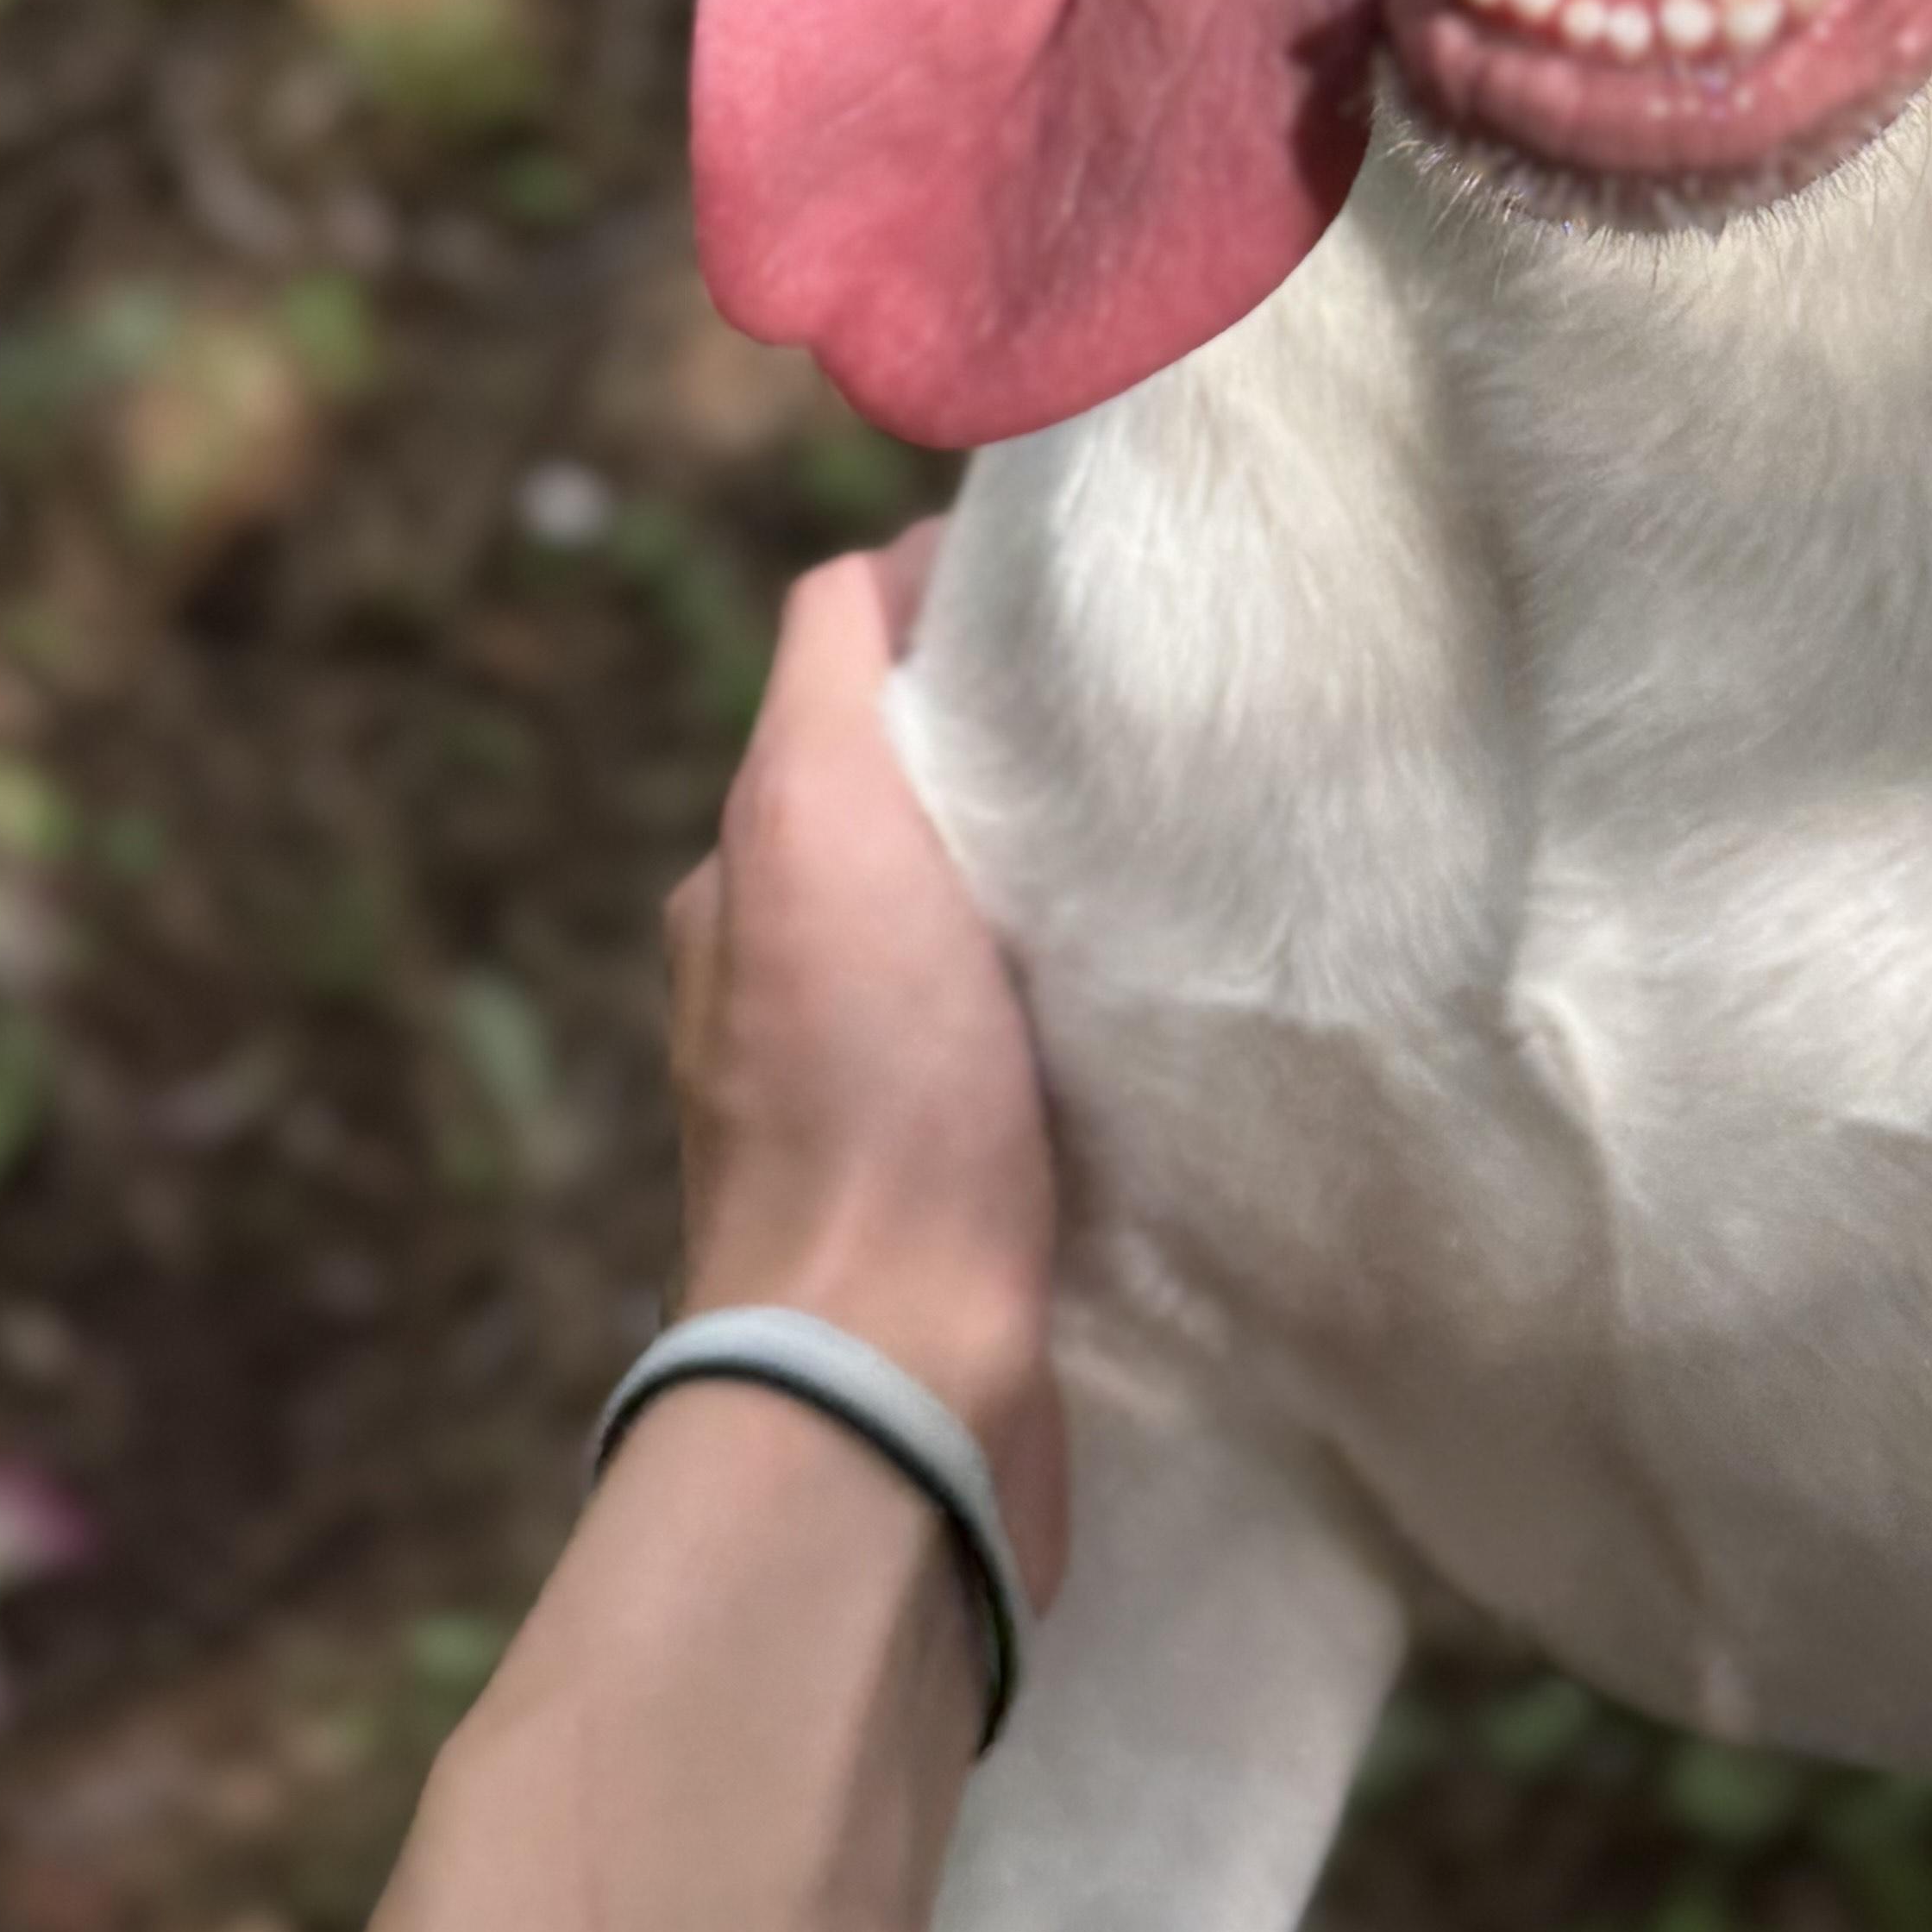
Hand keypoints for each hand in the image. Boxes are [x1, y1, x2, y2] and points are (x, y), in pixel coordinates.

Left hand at [662, 532, 1068, 1605]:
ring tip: (1184, 861)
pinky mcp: (966, 1196)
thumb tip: (899, 557)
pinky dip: (1087, 1011)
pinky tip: (1163, 1003)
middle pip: (924, 814)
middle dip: (1021, 768)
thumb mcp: (814, 809)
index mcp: (747, 885)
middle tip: (1161, 733)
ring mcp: (874, 1101)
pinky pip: (1033, 1054)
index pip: (851, 699)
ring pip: (983, 938)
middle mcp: (788, 984)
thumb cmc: (861, 1085)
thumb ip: (833, 668)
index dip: (957, 638)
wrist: (895, 1374)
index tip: (1084, 619)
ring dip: (1063, 898)